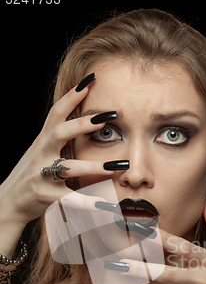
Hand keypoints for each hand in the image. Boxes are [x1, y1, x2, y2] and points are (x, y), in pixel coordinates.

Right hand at [0, 76, 122, 227]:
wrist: (8, 201)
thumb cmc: (32, 173)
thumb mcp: (42, 151)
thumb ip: (59, 137)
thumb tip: (86, 119)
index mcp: (43, 141)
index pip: (56, 113)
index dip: (72, 96)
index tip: (90, 81)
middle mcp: (41, 154)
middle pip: (60, 133)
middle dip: (83, 124)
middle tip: (109, 116)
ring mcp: (41, 175)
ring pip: (68, 167)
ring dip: (94, 166)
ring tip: (117, 166)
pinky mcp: (45, 196)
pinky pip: (69, 199)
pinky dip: (86, 201)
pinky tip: (103, 203)